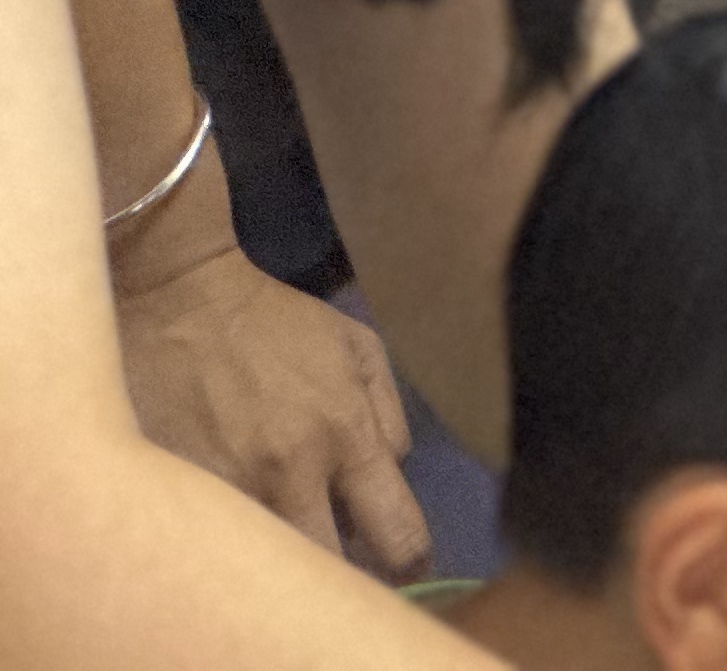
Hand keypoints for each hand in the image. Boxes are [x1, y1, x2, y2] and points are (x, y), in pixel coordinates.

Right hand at [114, 245, 427, 578]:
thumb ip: (388, 416)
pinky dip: (231, 530)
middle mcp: (289, 471)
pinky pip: (215, 536)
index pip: (393, 528)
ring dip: (283, 549)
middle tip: (343, 551)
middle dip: (342, 567)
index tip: (408, 565)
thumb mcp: (359, 348)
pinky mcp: (175, 489)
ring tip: (286, 516)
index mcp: (344, 434)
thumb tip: (393, 474)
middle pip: (326, 564)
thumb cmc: (277, 324)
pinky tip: (234, 504)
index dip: (408, 558)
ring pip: (267, 557)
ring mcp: (227, 486)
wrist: (182, 302)